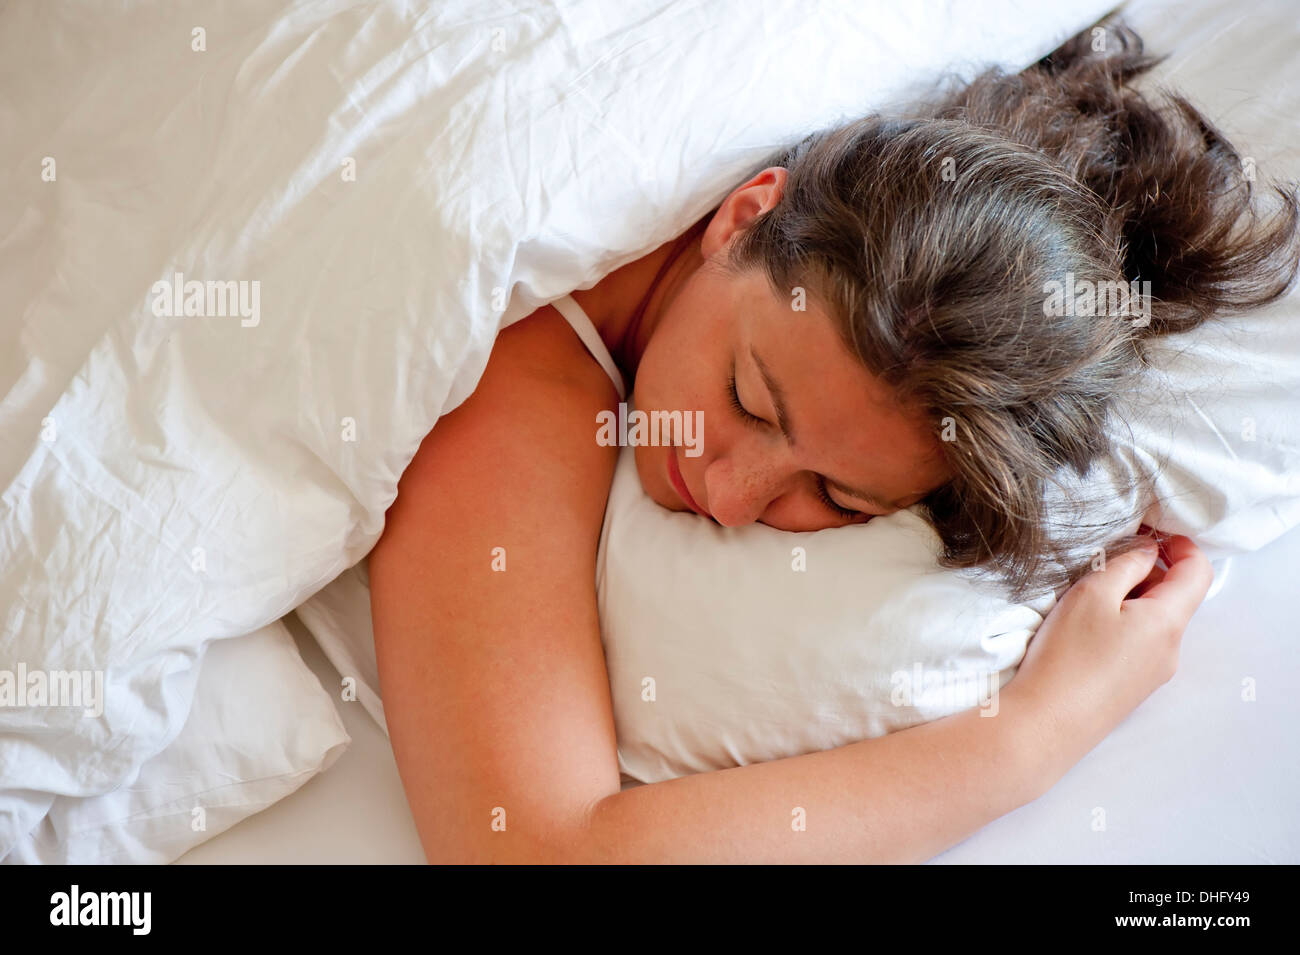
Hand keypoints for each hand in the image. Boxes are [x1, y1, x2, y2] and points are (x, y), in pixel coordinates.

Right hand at [1005, 534, 1214, 763]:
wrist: (1045, 724)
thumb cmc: (1067, 655)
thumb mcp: (1092, 593)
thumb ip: (1126, 564)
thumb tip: (1147, 551)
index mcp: (1168, 621)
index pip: (1198, 572)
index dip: (1181, 544)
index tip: (1151, 531)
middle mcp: (1170, 650)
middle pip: (1175, 597)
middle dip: (1147, 572)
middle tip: (1103, 563)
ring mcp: (1153, 673)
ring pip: (1154, 622)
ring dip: (1130, 600)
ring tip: (1086, 600)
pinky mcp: (1131, 689)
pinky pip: (1138, 645)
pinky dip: (1121, 625)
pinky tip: (1083, 631)